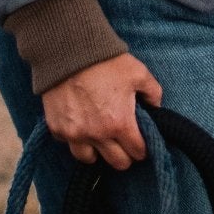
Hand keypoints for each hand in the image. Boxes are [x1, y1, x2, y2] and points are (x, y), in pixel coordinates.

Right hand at [41, 52, 163, 168]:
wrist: (70, 51)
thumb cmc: (107, 62)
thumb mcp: (139, 73)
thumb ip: (153, 93)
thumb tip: (156, 107)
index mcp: (120, 124)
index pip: (137, 152)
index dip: (143, 149)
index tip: (141, 143)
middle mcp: (97, 135)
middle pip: (117, 162)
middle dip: (125, 156)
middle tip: (125, 144)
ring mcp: (75, 134)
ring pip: (89, 159)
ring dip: (98, 152)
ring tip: (101, 140)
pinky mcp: (57, 128)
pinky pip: (69, 144)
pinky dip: (76, 139)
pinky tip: (82, 126)